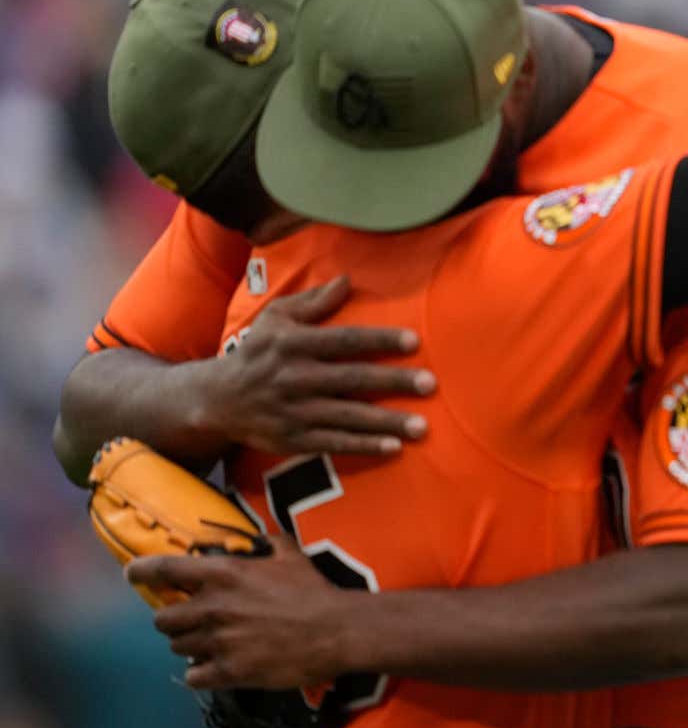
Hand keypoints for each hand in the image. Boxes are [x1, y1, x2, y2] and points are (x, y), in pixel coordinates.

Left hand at [128, 542, 354, 694]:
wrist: (337, 631)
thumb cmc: (314, 590)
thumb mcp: (290, 555)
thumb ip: (268, 543)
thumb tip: (260, 538)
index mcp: (222, 574)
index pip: (161, 570)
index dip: (140, 572)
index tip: (133, 576)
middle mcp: (212, 608)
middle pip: (162, 618)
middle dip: (174, 620)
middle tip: (193, 621)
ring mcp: (218, 642)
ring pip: (177, 647)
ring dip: (190, 645)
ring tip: (211, 645)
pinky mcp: (229, 672)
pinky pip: (194, 676)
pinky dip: (201, 673)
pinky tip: (216, 668)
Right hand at [207, 276, 432, 457]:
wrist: (217, 400)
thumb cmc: (257, 352)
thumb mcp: (275, 319)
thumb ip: (312, 302)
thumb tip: (347, 279)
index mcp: (293, 344)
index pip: (344, 340)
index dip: (379, 340)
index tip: (414, 341)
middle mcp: (294, 377)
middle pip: (352, 379)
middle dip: (392, 382)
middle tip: (430, 384)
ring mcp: (294, 411)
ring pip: (347, 416)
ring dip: (386, 422)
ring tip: (422, 427)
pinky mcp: (294, 439)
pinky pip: (334, 443)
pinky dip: (363, 446)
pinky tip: (393, 448)